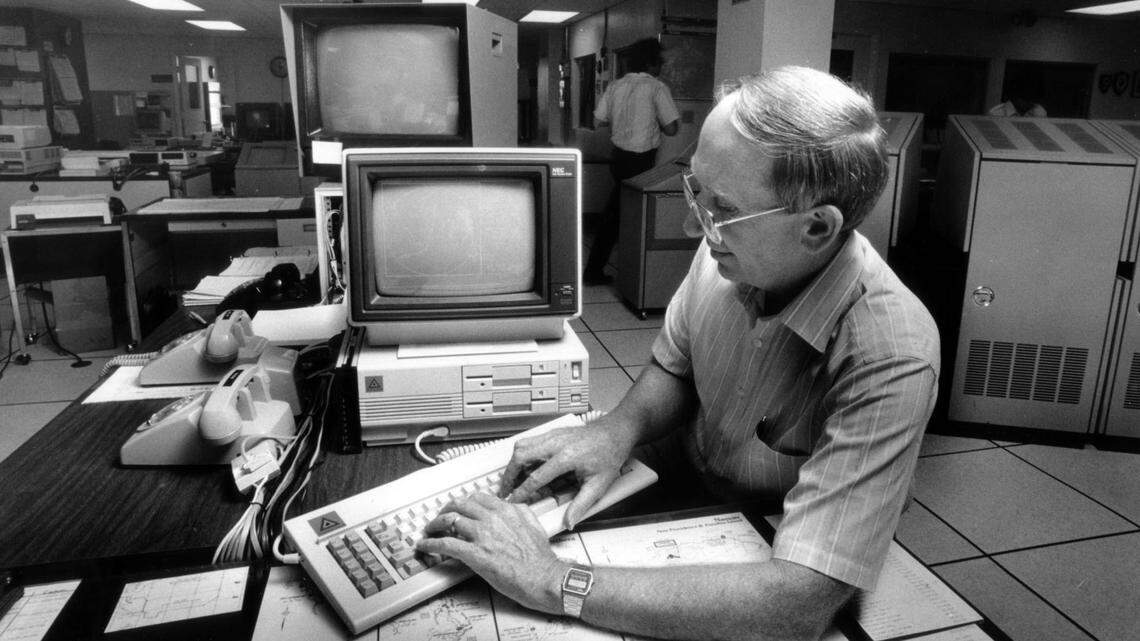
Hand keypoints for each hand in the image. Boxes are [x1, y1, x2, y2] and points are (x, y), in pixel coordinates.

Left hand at [416, 493, 566, 612]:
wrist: (543, 578)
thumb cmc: (540, 558)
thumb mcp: (534, 525)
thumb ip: (521, 511)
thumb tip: (512, 506)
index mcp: (506, 510)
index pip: (477, 498)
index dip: (465, 503)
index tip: (460, 509)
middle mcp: (492, 518)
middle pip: (459, 505)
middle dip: (446, 510)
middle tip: (441, 518)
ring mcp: (482, 535)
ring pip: (449, 521)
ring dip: (435, 525)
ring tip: (430, 530)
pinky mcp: (475, 554)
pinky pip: (446, 544)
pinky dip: (431, 543)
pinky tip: (425, 546)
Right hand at [499, 418, 637, 528]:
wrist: (615, 433)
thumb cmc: (609, 454)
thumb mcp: (599, 484)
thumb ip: (581, 505)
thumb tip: (569, 521)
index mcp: (567, 457)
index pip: (536, 477)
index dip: (522, 492)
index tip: (514, 501)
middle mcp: (556, 443)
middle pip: (521, 456)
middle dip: (509, 475)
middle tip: (505, 490)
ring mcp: (553, 435)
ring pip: (522, 445)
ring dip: (513, 463)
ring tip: (511, 479)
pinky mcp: (553, 433)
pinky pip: (530, 441)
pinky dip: (522, 454)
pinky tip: (524, 466)